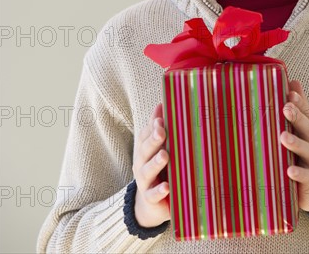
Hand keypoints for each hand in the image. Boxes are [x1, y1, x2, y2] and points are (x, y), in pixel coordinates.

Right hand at [132, 102, 170, 226]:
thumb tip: (161, 104)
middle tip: (162, 132)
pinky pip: (153, 195)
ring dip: (155, 163)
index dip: (152, 127)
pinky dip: (159, 191)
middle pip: (145, 150)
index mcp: (144, 150)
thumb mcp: (157, 148)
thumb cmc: (158, 169)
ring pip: (147, 171)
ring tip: (164, 156)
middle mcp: (142, 164)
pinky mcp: (151, 199)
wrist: (150, 204)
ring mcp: (145, 182)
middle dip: (153, 140)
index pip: (145, 136)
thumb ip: (158, 128)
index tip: (161, 119)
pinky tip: (166, 187)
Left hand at [280, 80, 308, 213]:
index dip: (300, 102)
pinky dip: (298, 174)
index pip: (307, 113)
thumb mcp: (305, 130)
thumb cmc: (308, 152)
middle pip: (307, 128)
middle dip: (297, 117)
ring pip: (307, 151)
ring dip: (296, 143)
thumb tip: (293, 80)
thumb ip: (300, 107)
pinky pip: (305, 177)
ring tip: (283, 137)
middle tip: (286, 107)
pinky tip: (289, 171)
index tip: (290, 91)